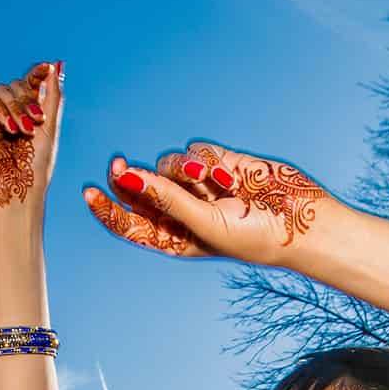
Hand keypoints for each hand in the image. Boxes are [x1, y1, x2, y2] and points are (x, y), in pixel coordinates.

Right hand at [0, 61, 61, 212]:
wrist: (19, 189)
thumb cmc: (37, 164)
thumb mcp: (50, 126)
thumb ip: (52, 94)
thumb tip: (56, 64)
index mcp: (28, 111)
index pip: (30, 83)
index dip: (37, 74)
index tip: (46, 68)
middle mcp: (8, 111)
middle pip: (16, 84)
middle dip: (27, 100)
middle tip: (37, 121)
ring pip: (2, 89)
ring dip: (15, 106)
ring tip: (24, 130)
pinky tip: (9, 127)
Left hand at [83, 143, 339, 267]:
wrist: (299, 222)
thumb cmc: (253, 237)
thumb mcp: (204, 225)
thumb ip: (166, 201)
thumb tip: (127, 178)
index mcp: (172, 237)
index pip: (129, 222)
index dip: (108, 207)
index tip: (89, 191)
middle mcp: (181, 211)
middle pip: (140, 188)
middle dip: (130, 177)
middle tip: (119, 166)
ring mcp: (199, 187)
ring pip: (168, 165)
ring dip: (184, 171)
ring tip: (211, 184)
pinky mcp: (218, 163)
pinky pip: (196, 152)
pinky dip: (209, 162)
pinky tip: (231, 178)